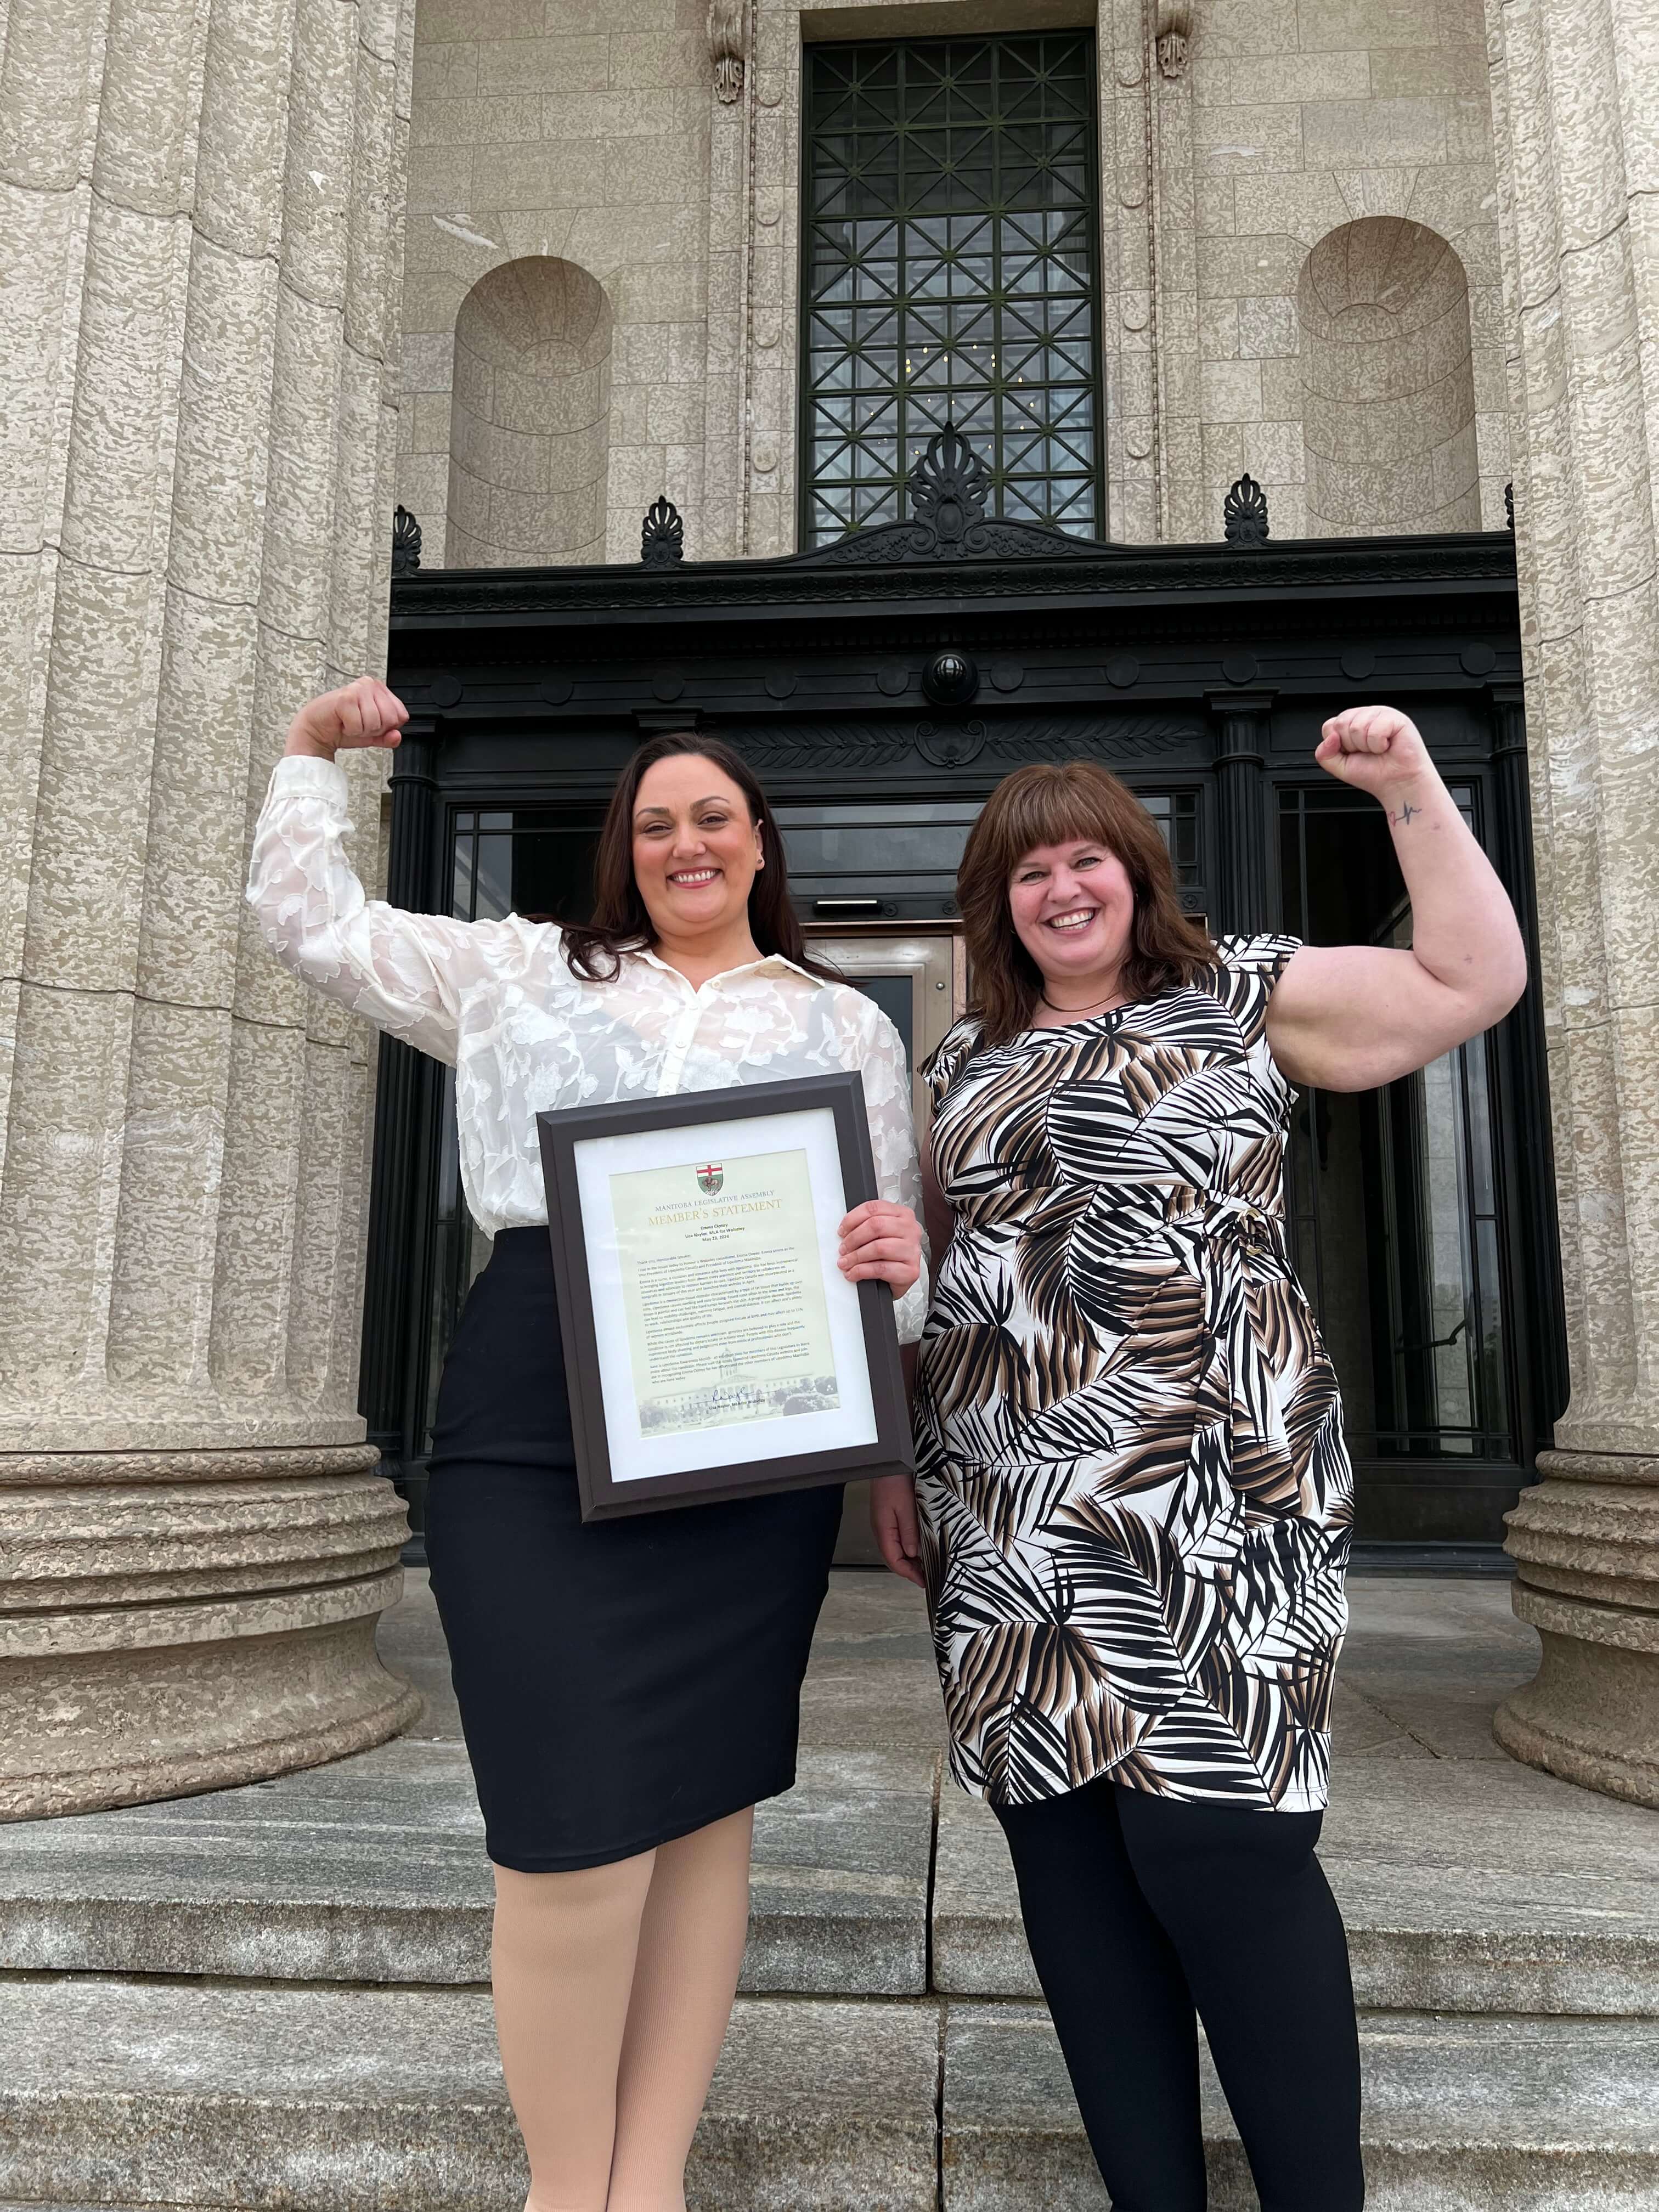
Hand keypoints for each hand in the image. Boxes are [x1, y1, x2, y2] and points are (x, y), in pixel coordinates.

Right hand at [285, 677, 408, 759]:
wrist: (317, 730)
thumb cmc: (342, 726)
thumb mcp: (372, 734)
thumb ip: (387, 737)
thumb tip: (397, 736)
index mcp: (380, 689)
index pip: (401, 715)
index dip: (388, 727)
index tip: (371, 723)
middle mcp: (370, 684)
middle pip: (391, 719)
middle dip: (375, 729)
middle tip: (359, 724)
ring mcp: (358, 689)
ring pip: (376, 722)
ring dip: (361, 730)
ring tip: (350, 722)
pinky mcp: (346, 698)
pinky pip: (359, 724)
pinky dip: (351, 730)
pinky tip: (343, 722)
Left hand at [837, 1200, 922, 1297]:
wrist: (901, 1278)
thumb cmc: (889, 1255)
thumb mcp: (880, 1234)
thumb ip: (866, 1226)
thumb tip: (844, 1232)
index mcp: (902, 1215)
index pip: (874, 1208)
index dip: (852, 1219)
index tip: (842, 1231)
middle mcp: (910, 1229)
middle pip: (876, 1225)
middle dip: (853, 1238)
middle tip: (843, 1248)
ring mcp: (912, 1250)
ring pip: (878, 1247)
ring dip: (856, 1256)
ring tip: (846, 1262)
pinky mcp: (910, 1271)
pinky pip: (880, 1268)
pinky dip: (862, 1271)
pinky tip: (854, 1272)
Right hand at [870, 1473, 924, 1587]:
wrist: (888, 1462)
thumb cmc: (895, 1480)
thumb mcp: (906, 1507)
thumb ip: (909, 1532)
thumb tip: (912, 1554)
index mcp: (883, 1529)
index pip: (894, 1560)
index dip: (908, 1573)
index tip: (923, 1581)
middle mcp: (881, 1529)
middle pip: (893, 1557)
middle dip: (909, 1570)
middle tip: (927, 1577)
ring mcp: (884, 1523)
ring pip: (896, 1549)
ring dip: (909, 1560)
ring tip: (926, 1565)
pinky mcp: (889, 1516)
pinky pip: (897, 1538)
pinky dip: (908, 1547)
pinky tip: (919, 1547)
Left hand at [1314, 704, 1434, 802]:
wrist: (1398, 783)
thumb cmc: (1374, 773)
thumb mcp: (1339, 767)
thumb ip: (1324, 754)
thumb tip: (1329, 738)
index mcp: (1352, 723)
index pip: (1330, 725)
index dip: (1338, 744)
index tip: (1352, 753)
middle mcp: (1366, 716)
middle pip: (1341, 723)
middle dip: (1351, 745)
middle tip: (1367, 752)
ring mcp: (1380, 714)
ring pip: (1356, 727)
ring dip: (1366, 746)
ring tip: (1378, 750)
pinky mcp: (1396, 718)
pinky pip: (1374, 730)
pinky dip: (1378, 745)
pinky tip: (1387, 746)